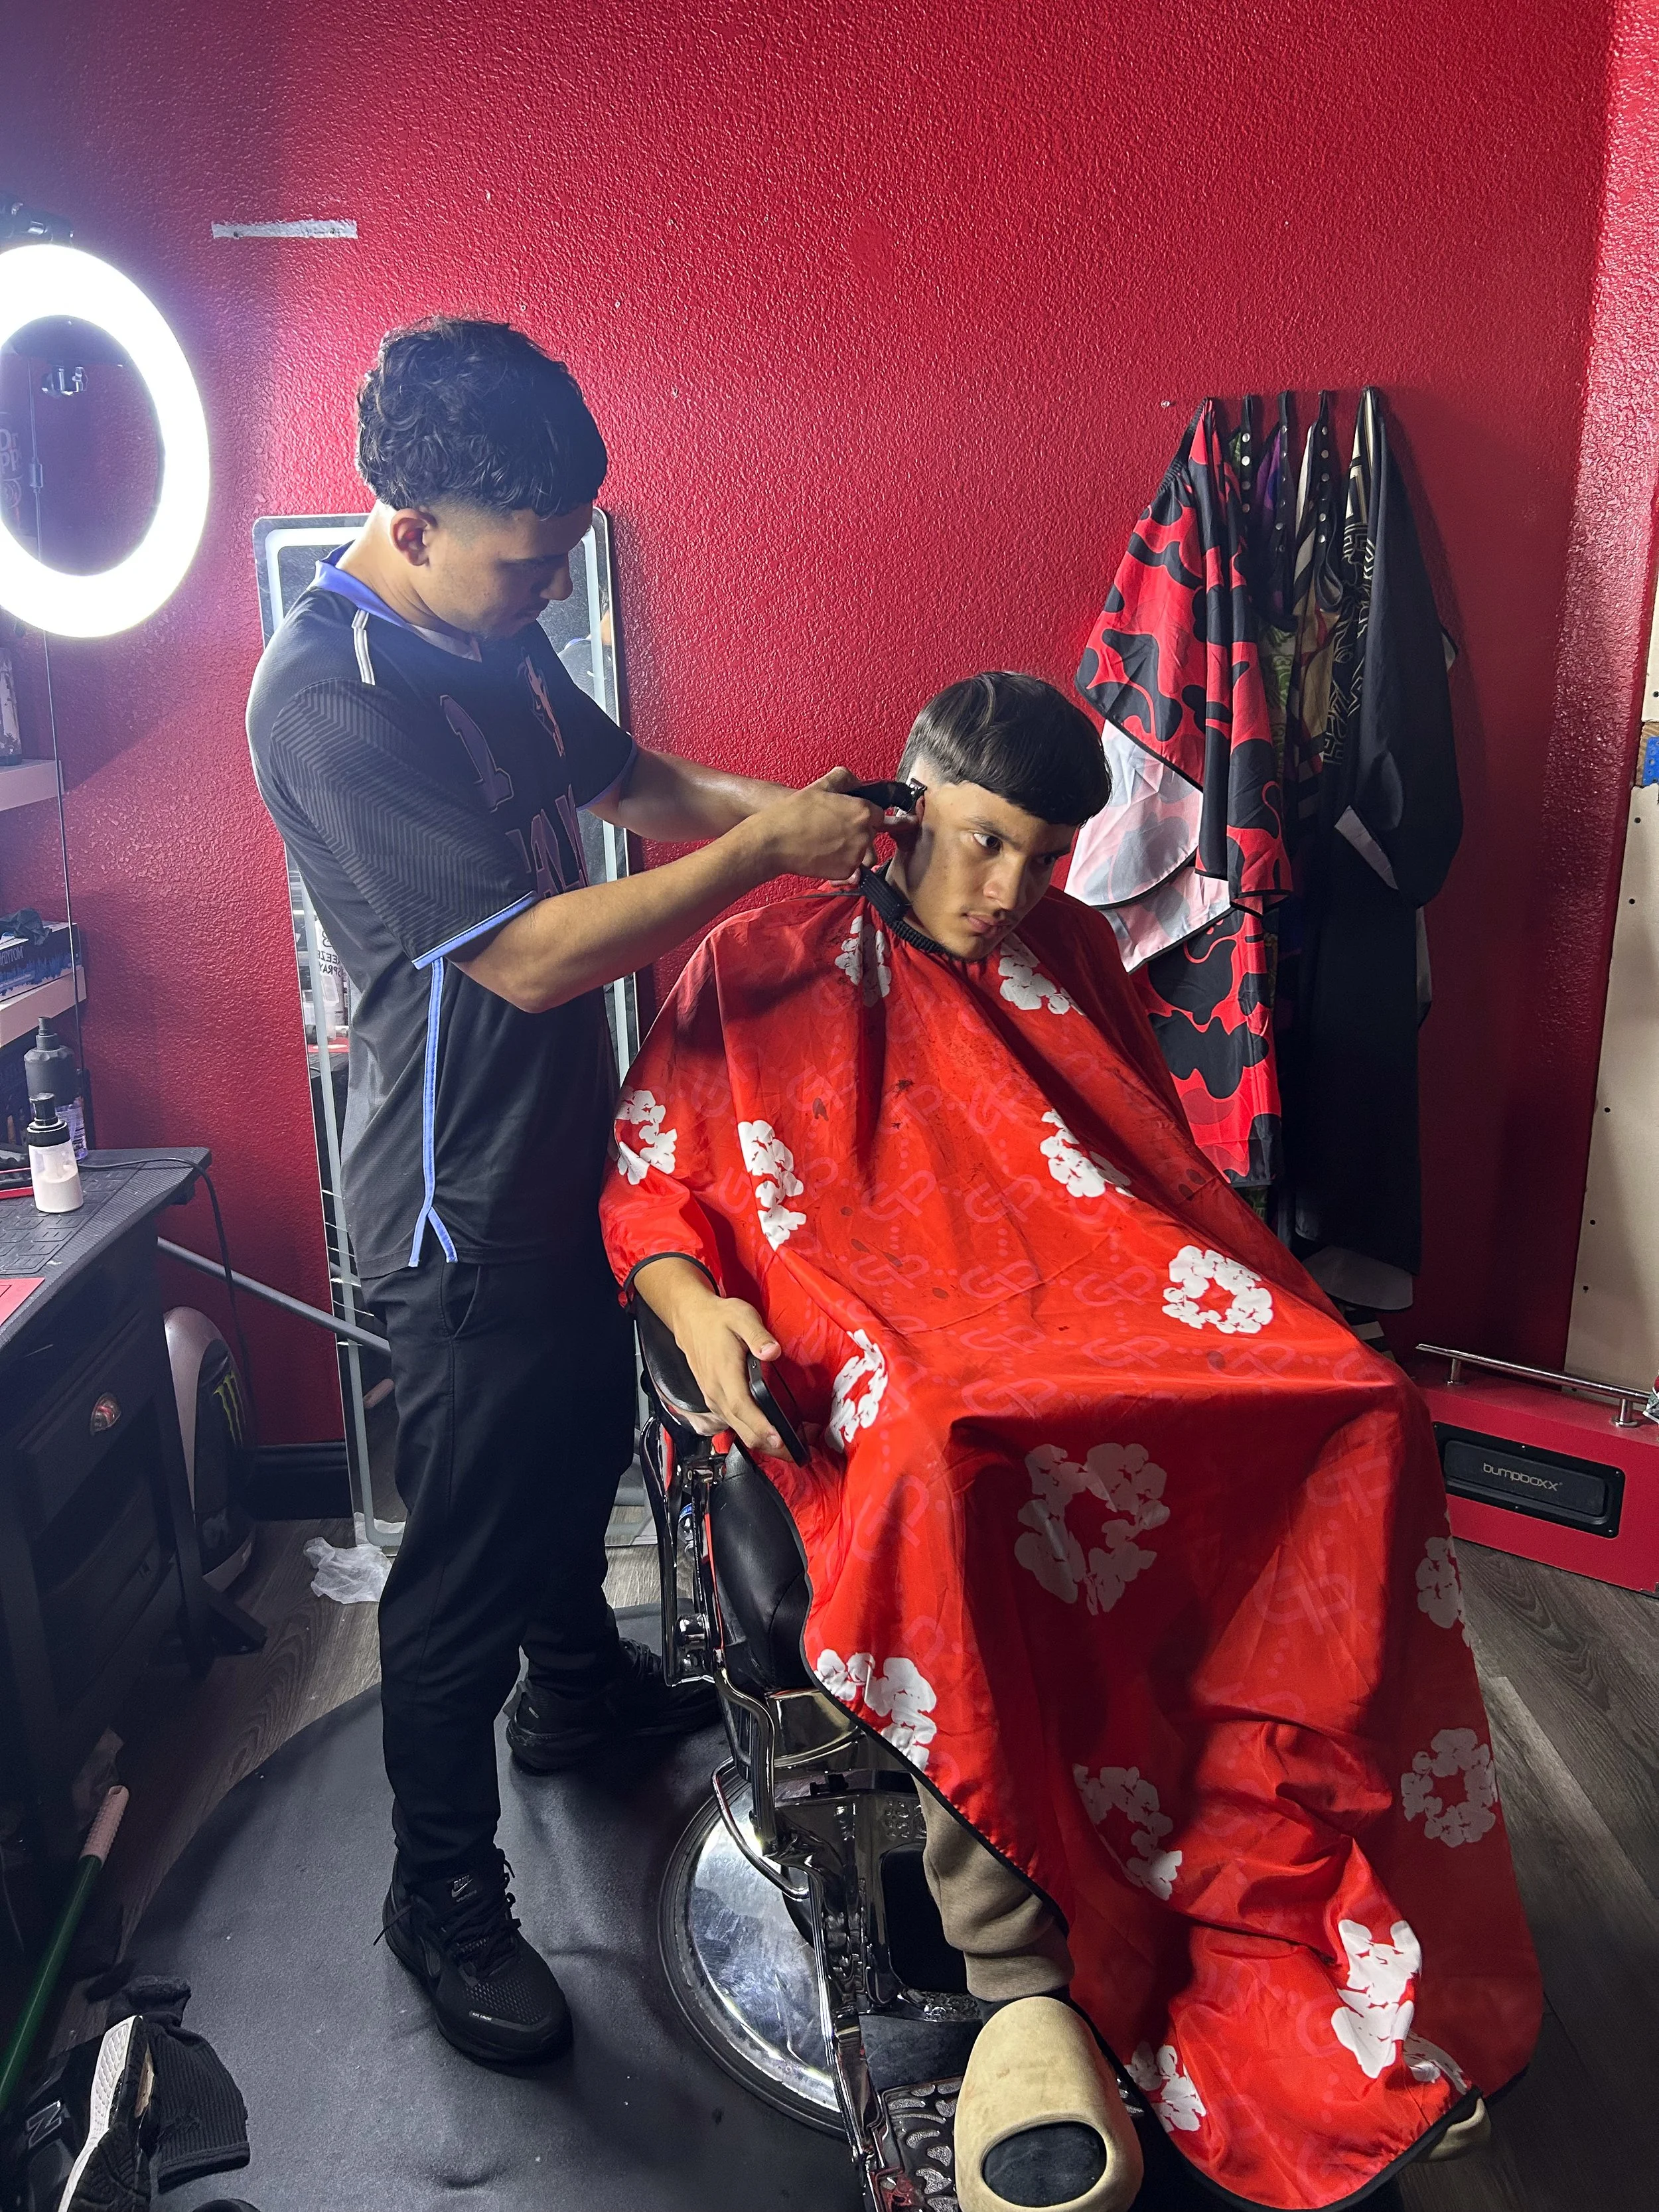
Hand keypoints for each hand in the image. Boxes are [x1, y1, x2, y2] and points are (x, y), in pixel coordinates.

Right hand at [676, 1291, 786, 1455]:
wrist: (690, 1318)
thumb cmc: (718, 1318)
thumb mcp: (741, 1317)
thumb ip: (758, 1335)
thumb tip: (773, 1352)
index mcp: (724, 1375)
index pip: (743, 1408)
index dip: (761, 1427)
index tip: (780, 1441)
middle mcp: (716, 1393)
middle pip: (743, 1429)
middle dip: (770, 1446)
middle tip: (798, 1455)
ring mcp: (713, 1399)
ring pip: (738, 1430)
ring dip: (762, 1442)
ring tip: (789, 1449)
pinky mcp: (714, 1400)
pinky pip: (733, 1424)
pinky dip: (752, 1433)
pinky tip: (768, 1434)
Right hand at [743, 770, 882, 885]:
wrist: (774, 842)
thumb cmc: (794, 814)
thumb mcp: (820, 786)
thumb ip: (844, 778)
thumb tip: (856, 782)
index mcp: (861, 811)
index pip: (879, 815)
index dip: (864, 815)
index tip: (852, 817)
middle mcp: (864, 834)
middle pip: (871, 833)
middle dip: (857, 831)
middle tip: (834, 829)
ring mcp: (856, 855)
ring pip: (862, 852)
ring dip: (850, 848)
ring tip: (828, 842)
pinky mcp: (846, 872)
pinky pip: (851, 868)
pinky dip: (840, 862)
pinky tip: (823, 853)